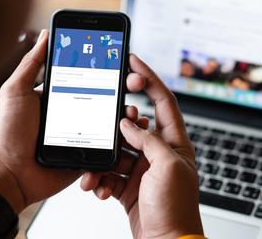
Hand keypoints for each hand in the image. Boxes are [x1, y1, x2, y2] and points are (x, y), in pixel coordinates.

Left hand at [0, 31, 146, 213]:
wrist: (12, 173)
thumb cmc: (10, 131)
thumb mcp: (16, 90)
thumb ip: (31, 63)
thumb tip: (45, 36)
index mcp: (60, 93)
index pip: (87, 75)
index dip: (105, 66)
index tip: (121, 58)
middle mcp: (74, 108)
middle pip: (105, 94)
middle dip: (123, 86)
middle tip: (135, 81)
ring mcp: (83, 129)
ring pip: (111, 117)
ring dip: (125, 111)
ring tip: (132, 109)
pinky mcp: (87, 149)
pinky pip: (108, 142)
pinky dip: (122, 137)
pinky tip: (131, 130)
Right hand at [81, 54, 202, 238]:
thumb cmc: (175, 208)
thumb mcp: (167, 167)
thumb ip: (148, 140)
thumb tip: (128, 123)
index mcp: (173, 141)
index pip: (162, 100)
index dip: (149, 78)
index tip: (133, 62)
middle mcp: (156, 150)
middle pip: (132, 123)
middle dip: (115, 123)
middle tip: (105, 123)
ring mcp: (140, 165)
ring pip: (115, 148)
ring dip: (102, 159)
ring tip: (94, 172)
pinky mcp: (126, 180)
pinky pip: (108, 169)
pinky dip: (100, 177)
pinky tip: (98, 187)